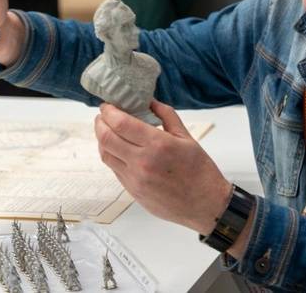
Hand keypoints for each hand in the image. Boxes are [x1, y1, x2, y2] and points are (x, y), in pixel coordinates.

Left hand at [95, 100, 232, 234]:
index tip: (107, 105)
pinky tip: (117, 149)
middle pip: (106, 138)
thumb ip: (166, 116)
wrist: (205, 204)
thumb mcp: (187, 137)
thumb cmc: (199, 170)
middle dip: (100, 123)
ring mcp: (135, 179)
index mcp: (158, 144)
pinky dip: (111, 155)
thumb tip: (149, 101)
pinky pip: (114, 169)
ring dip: (101, 140)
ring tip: (107, 130)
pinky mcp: (133, 191)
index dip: (109, 111)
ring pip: (106, 155)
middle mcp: (143, 162)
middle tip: (103, 115)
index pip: (121, 123)